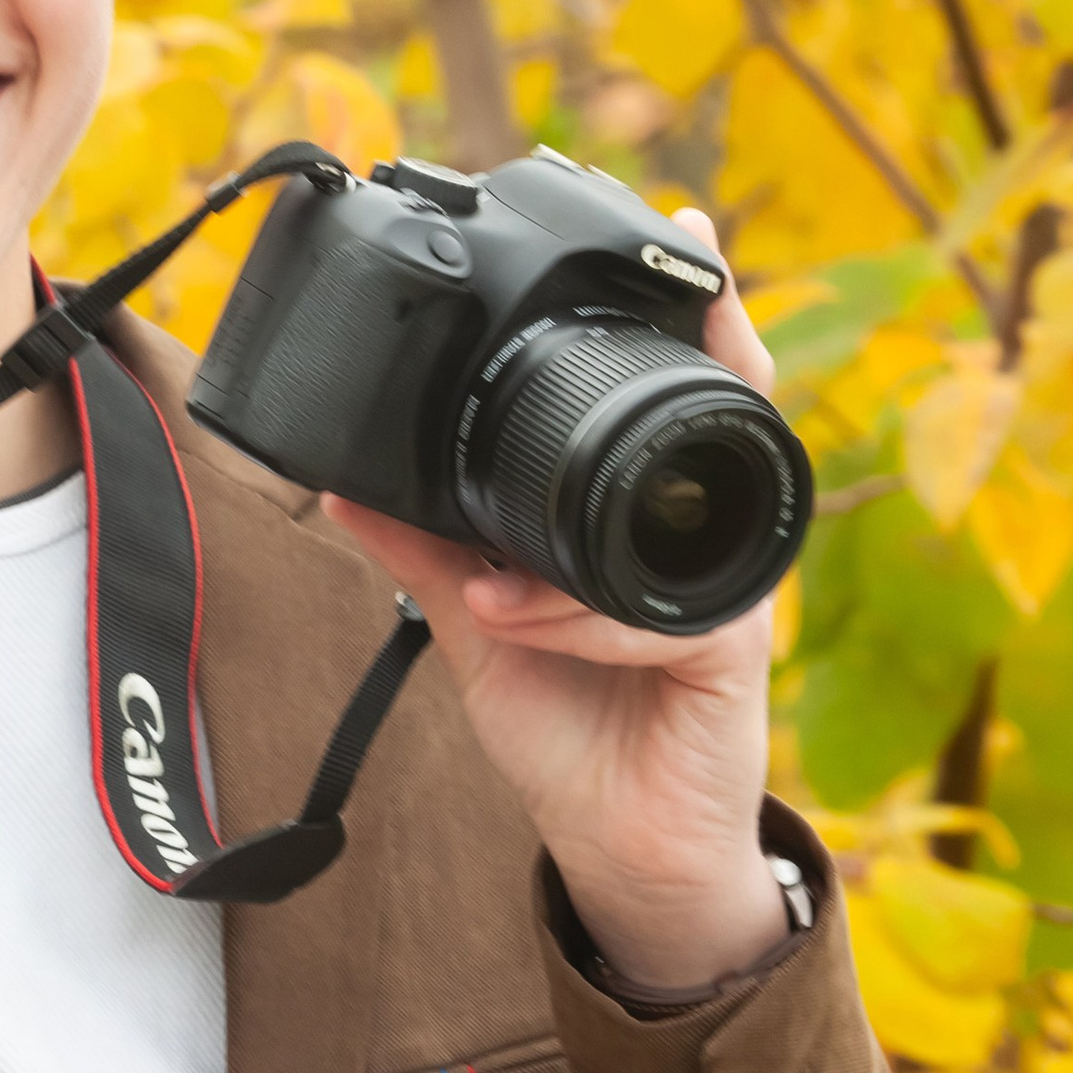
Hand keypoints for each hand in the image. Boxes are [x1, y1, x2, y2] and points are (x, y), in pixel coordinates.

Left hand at [322, 209, 789, 993]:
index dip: (689, 312)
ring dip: (595, 500)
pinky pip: (647, 615)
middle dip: (711, 332)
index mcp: (649, 515)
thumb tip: (341, 480)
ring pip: (680, 507)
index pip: (680, 393)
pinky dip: (569, 614)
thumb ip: (424, 547)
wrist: (621, 846)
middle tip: (680, 252)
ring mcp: (722, 593)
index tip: (670, 226)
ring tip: (506, 535)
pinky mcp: (723, 656)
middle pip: (730, 410)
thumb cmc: (568, 723)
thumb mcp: (478, 622)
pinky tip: (508, 614)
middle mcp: (699, 539)